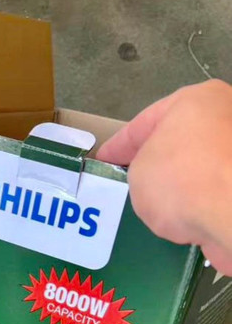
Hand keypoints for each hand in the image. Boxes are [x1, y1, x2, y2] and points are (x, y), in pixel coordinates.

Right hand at [97, 79, 231, 274]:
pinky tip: (178, 223)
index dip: (118, 145)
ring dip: (177, 187)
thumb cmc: (181, 180)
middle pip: (178, 143)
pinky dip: (196, 207)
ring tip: (152, 208)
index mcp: (197, 100)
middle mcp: (226, 118)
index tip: (103, 161)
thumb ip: (141, 170)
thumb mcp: (138, 172)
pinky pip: (213, 195)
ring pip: (197, 170)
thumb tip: (157, 182)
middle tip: (127, 182)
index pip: (145, 122)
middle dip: (153, 163)